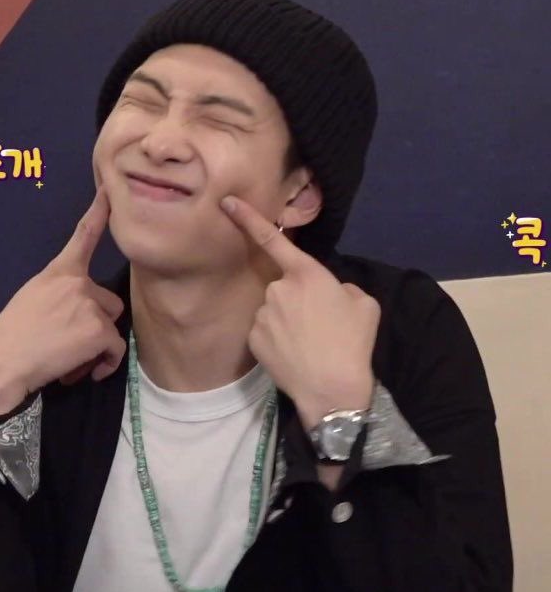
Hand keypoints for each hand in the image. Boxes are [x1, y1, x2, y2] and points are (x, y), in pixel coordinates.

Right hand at [0, 185, 126, 399]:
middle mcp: (77, 282)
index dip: (98, 212)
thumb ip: (59, 297)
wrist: (0, 364)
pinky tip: (85, 372)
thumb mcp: (31, 301)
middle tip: (68, 344)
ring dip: (98, 345)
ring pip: (111, 326)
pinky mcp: (99, 329)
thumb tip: (77, 317)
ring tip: (69, 359)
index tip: (109, 192)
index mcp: (57, 272)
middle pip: (108, 302)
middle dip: (95, 324)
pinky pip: (115, 350)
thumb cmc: (8, 338)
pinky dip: (105, 364)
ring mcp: (89, 304)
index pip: (82, 236)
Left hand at [220, 195, 378, 426]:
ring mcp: (262, 314)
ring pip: (274, 310)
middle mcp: (277, 288)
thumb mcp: (364, 304)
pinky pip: (265, 331)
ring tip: (309, 344)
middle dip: (298, 299)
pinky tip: (293, 355)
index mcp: (306, 274)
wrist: (333, 390)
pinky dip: (276, 339)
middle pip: (284, 286)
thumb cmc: (353, 342)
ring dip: (287, 320)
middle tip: (319, 325)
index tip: (227, 202)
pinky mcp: (253, 338)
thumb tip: (330, 291)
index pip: (273, 238)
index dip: (248, 217)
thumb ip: (342, 287)